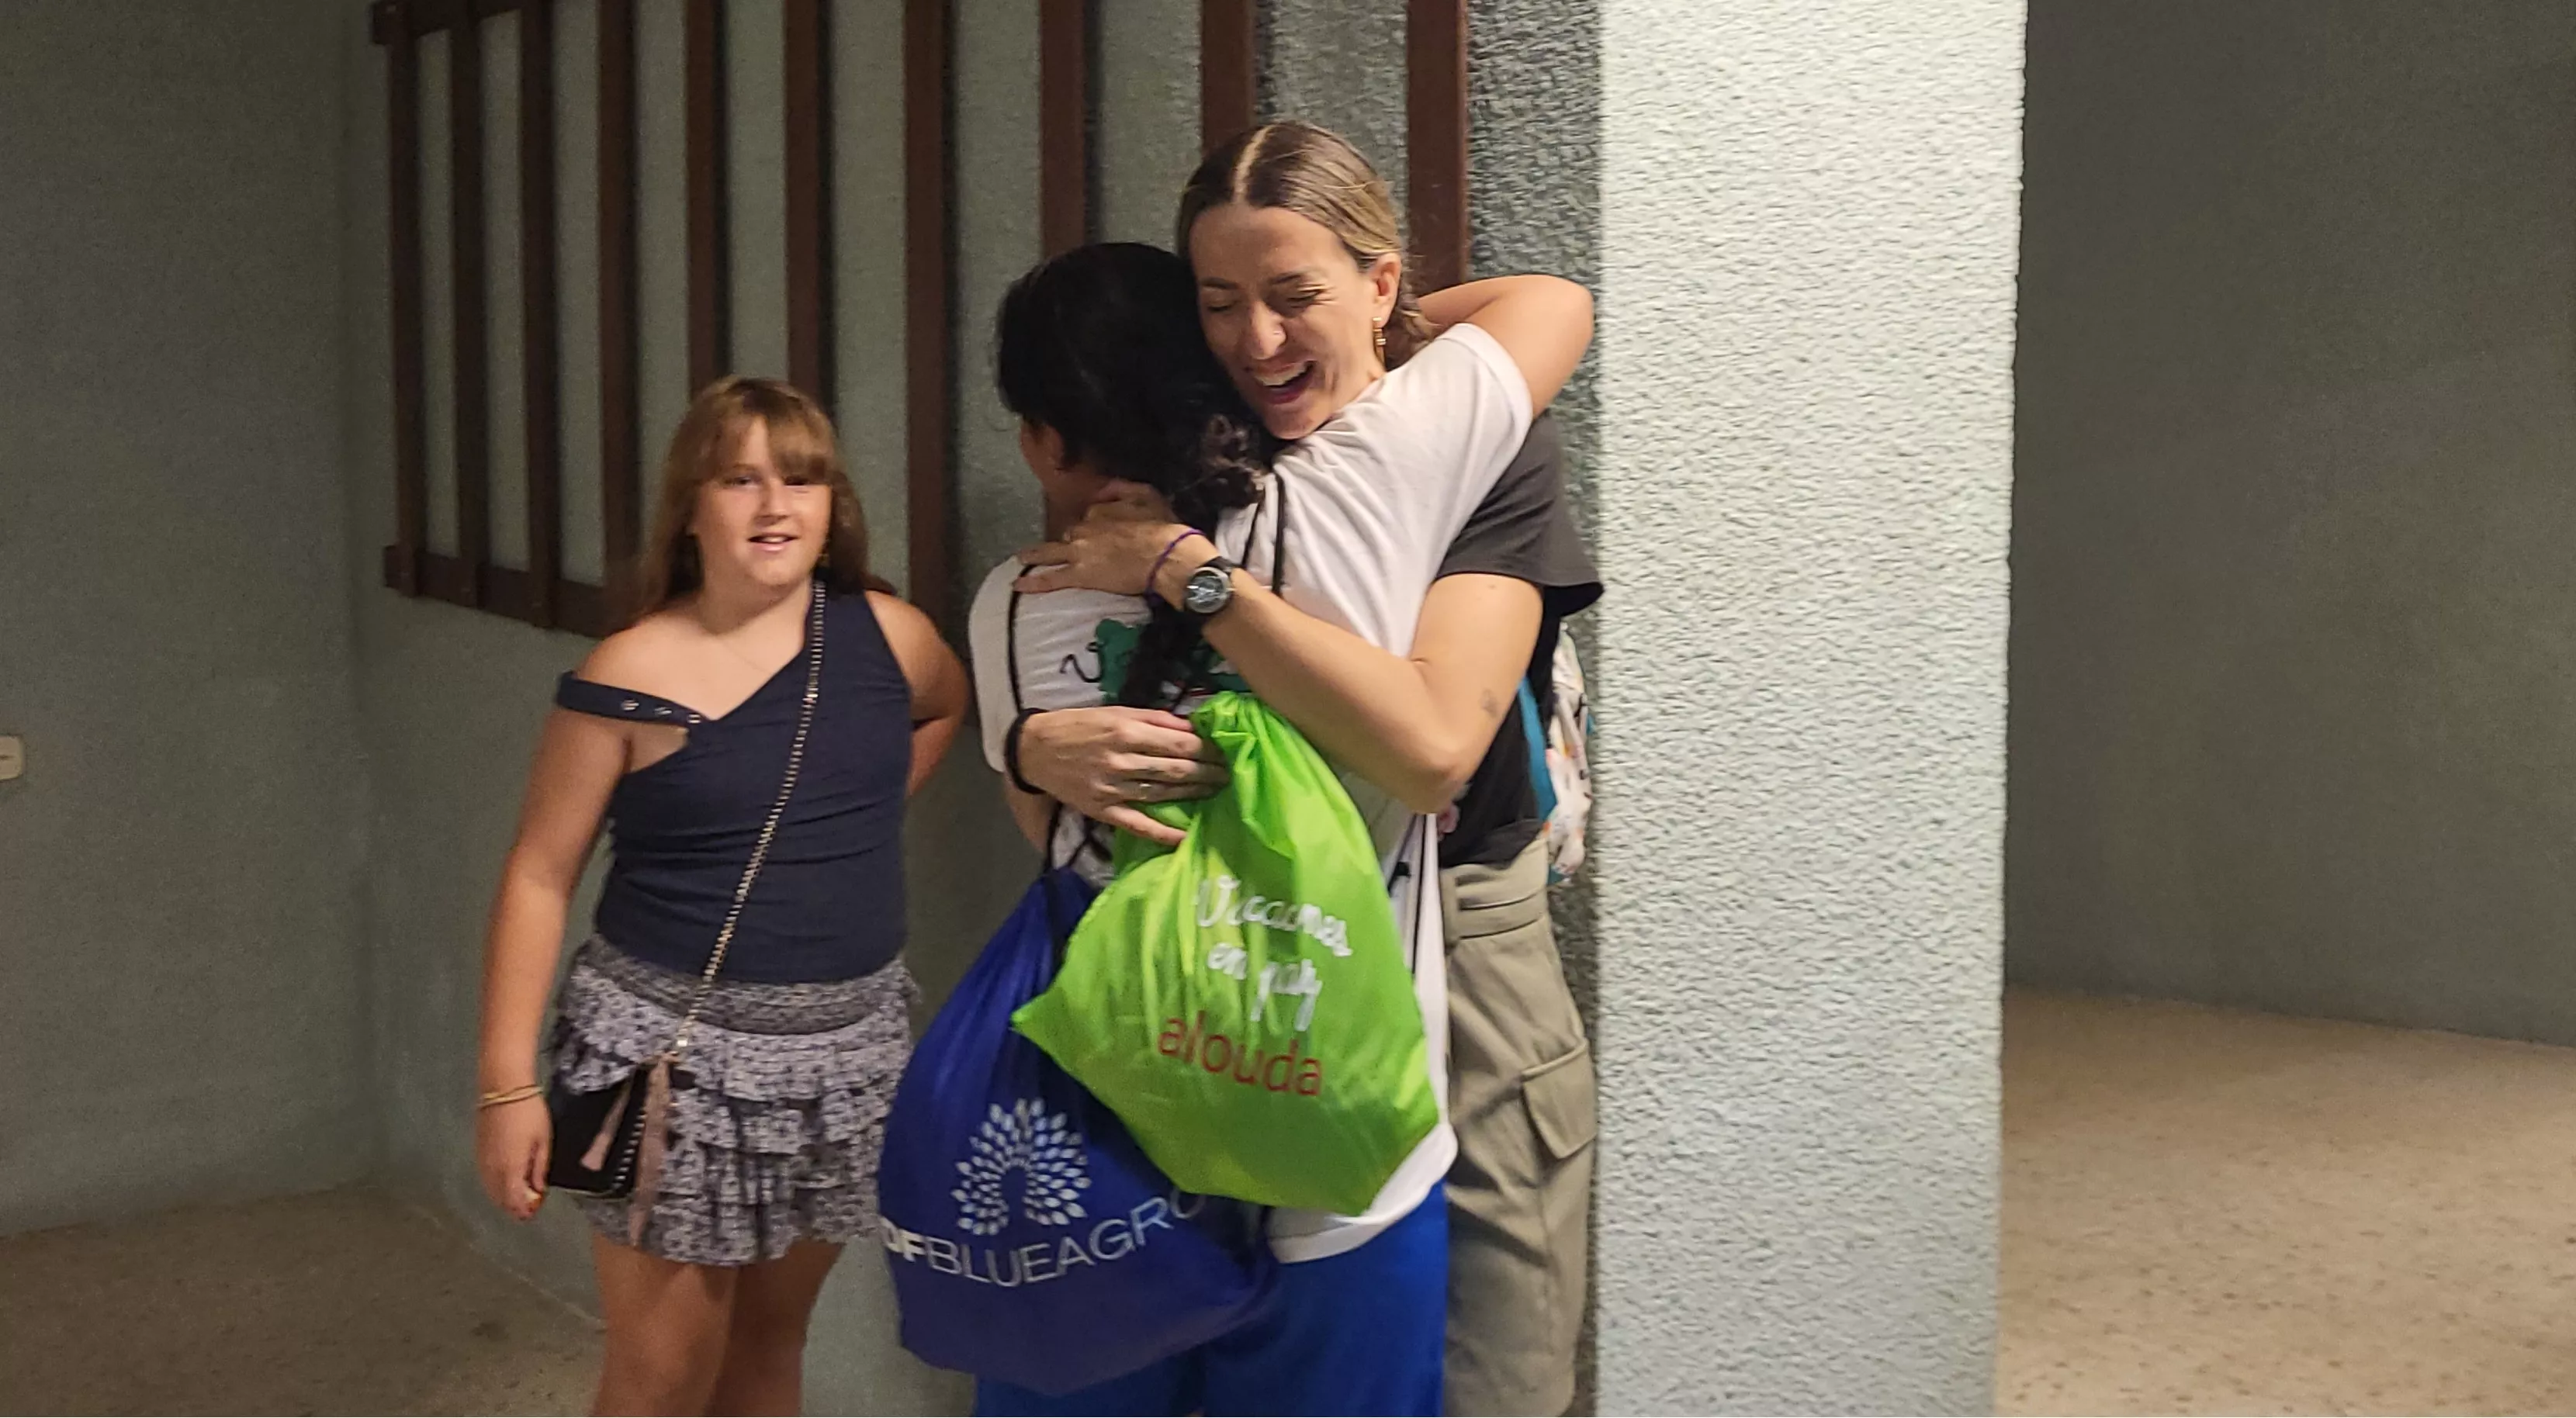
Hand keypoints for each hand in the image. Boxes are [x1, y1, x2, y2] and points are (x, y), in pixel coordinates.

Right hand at [476, 1096, 550, 1221]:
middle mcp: (492, 1169)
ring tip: (520, 1194)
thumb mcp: (543, 1141)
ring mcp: (482, 1160)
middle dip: (514, 1206)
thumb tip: (538, 1189)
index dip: (524, 1210)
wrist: (504, 1088)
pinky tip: (507, 1180)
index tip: (534, 1210)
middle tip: (529, 1206)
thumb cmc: (528, 1112)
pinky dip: (496, 1185)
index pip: (514, 1201)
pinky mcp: (478, 1151)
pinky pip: (485, 1178)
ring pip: (491, 1190)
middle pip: (500, 1199)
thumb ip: (539, 1169)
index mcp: (510, 1169)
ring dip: (504, 1197)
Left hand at [1016, 484, 1206, 599]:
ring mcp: (1079, 552)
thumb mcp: (1147, 495)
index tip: (1103, 535)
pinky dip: (1034, 582)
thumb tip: (1104, 488)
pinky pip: (1051, 578)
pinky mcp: (1080, 575)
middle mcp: (1084, 528)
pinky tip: (1018, 585)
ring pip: (1051, 552)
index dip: (1096, 527)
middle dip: (1072, 541)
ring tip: (1022, 559)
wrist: (1166, 555)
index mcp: (1099, 510)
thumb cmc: (1163, 527)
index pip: (1090, 517)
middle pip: (1070, 534)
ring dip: (1035, 555)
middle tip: (1077, 552)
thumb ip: (1123, 488)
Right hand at [1017, 705, 1225, 845]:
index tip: (1226, 752)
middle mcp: (1122, 761)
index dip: (1207, 750)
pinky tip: (1185, 836)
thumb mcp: (1116, 711)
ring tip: (1216, 792)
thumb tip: (1192, 726)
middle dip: (1207, 772)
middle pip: (1176, 770)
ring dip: (1193, 794)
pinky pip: (1138, 824)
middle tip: (1229, 774)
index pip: (1179, 744)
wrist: (1035, 750)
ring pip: (1163, 793)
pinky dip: (1162, 832)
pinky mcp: (1103, 810)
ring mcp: (1113, 789)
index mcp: (1127, 733)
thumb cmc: (1079, 725)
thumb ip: (1155, 719)